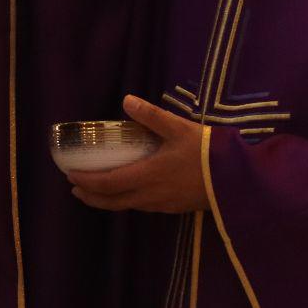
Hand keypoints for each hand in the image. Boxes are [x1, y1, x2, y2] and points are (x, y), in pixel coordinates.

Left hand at [67, 96, 209, 213]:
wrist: (237, 179)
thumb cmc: (208, 152)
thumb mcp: (178, 128)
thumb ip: (151, 116)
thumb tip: (126, 99)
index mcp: (148, 175)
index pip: (108, 183)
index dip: (87, 181)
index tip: (69, 175)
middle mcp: (151, 195)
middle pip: (112, 201)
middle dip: (91, 196)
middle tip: (75, 189)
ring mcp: (163, 204)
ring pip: (127, 206)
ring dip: (107, 201)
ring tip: (97, 192)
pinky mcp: (175, 208)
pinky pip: (142, 206)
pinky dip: (126, 201)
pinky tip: (130, 193)